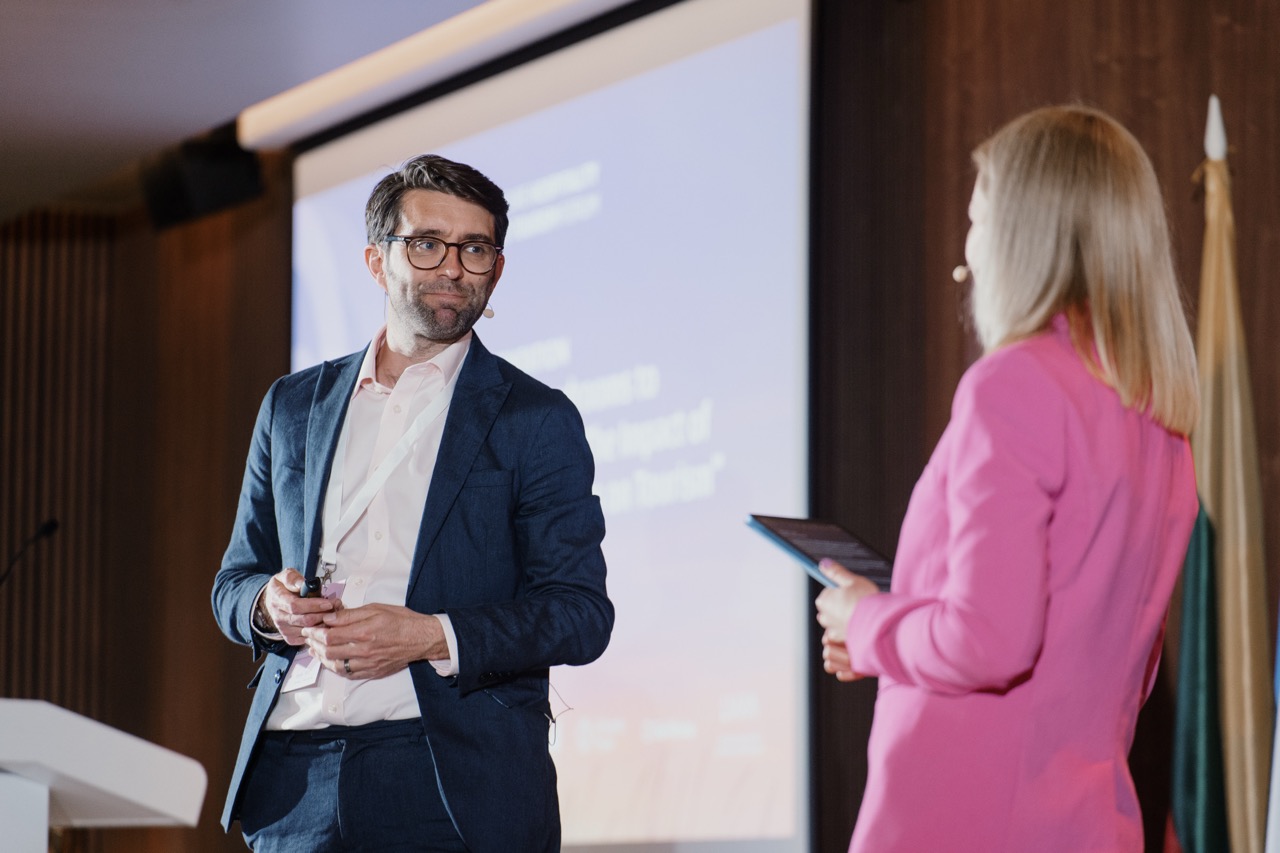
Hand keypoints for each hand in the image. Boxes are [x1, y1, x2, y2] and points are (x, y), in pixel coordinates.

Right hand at [261, 568, 336, 645]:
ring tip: (335, 612)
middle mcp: (279, 617)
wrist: (273, 602)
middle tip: (337, 606)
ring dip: (325, 622)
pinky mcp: (290, 638)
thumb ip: (293, 578)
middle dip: (324, 613)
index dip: (314, 605)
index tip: (328, 602)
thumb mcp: (285, 576)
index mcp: (277, 600)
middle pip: (305, 620)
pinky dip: (321, 631)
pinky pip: (309, 637)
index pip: (295, 606)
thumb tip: (303, 584)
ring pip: (309, 630)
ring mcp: (284, 629)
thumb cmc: (282, 588)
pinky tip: (328, 622)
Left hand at [302, 604, 447, 679]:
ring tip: (315, 650)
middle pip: (329, 651)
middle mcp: (365, 650)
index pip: (330, 635)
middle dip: (314, 644)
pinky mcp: (373, 671)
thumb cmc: (401, 621)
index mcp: (365, 632)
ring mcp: (368, 663)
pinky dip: (335, 668)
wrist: (421, 638)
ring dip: (322, 658)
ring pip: (336, 665)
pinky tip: (331, 661)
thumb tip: (330, 617)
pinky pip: (348, 674)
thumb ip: (351, 615)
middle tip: (309, 638)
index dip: (315, 632)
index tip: (310, 627)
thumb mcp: (376, 609)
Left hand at [814, 559, 879, 681]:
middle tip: (856, 610)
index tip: (851, 597)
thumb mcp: (853, 581)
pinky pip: (839, 653)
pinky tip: (856, 644)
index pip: (826, 598)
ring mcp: (835, 636)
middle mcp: (826, 621)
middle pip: (828, 616)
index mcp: (825, 602)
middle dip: (838, 614)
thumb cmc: (868, 601)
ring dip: (843, 632)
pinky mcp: (843, 649)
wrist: (883, 625)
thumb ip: (836, 572)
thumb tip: (823, 563)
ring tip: (859, 627)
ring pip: (833, 634)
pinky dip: (845, 651)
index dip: (839, 596)